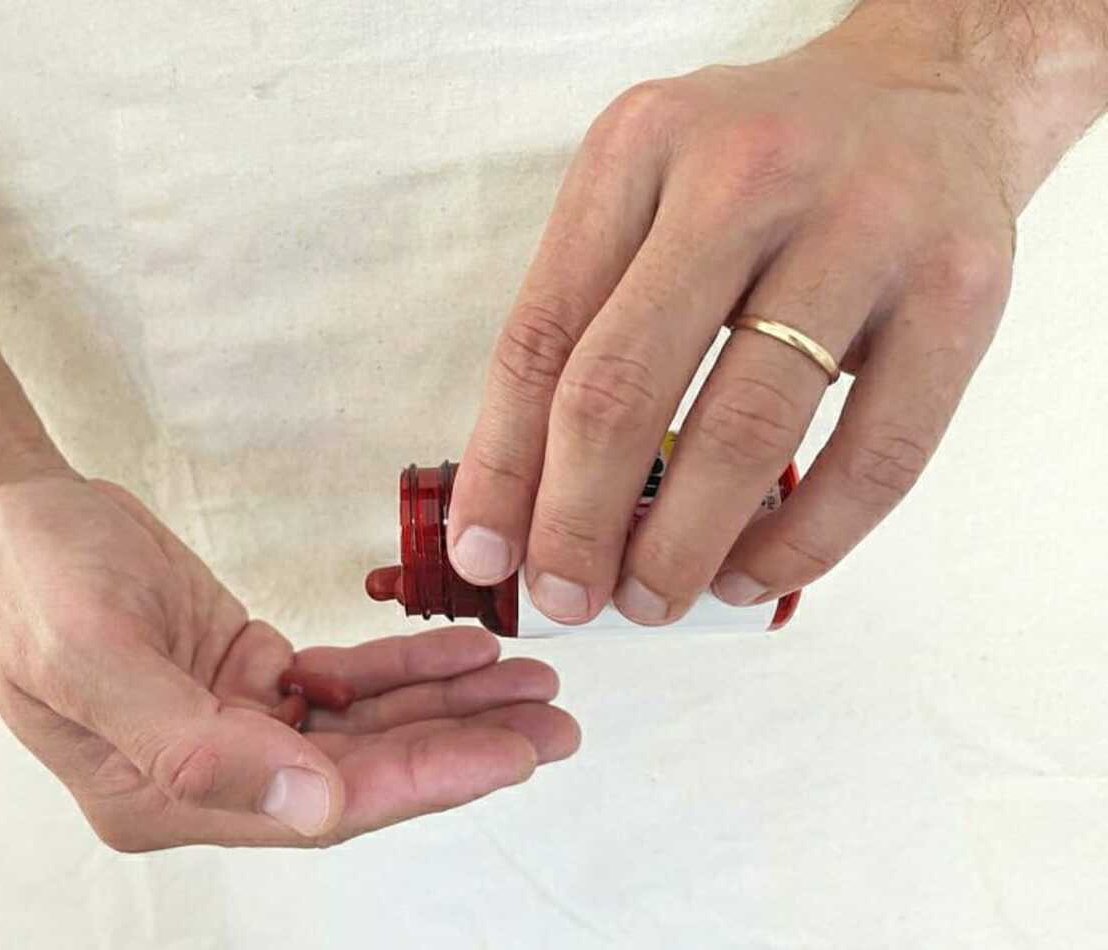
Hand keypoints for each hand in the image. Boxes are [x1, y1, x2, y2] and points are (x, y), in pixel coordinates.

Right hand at [0, 474, 578, 850]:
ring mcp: (237, 726)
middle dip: (460, 748)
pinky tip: (468, 650)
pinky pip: (347, 680)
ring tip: (534, 685)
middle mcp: (210, 774)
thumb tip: (310, 811)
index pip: (319, 806)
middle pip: (360, 774)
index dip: (420, 780)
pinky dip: (408, 664)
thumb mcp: (90, 655)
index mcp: (163, 795)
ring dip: (450, 706)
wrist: (20, 523)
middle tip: (553, 724)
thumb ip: (194, 745)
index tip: (511, 754)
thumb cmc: (35, 582)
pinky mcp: (253, 677)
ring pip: (366, 728)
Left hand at [447, 9, 1101, 624]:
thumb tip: (527, 503)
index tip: (485, 556)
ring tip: (651, 601)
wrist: (929, 97)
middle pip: (625, 384)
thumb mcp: (649, 195)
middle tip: (566, 597)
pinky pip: (875, 457)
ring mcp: (864, 228)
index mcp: (641, 147)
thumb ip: (587, 323)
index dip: (501, 464)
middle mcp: (746, 175)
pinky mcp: (959, 292)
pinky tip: (750, 576)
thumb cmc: (761, 169)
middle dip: (578, 522)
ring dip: (682, 546)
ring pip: (746, 429)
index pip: (543, 334)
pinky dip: (803, 543)